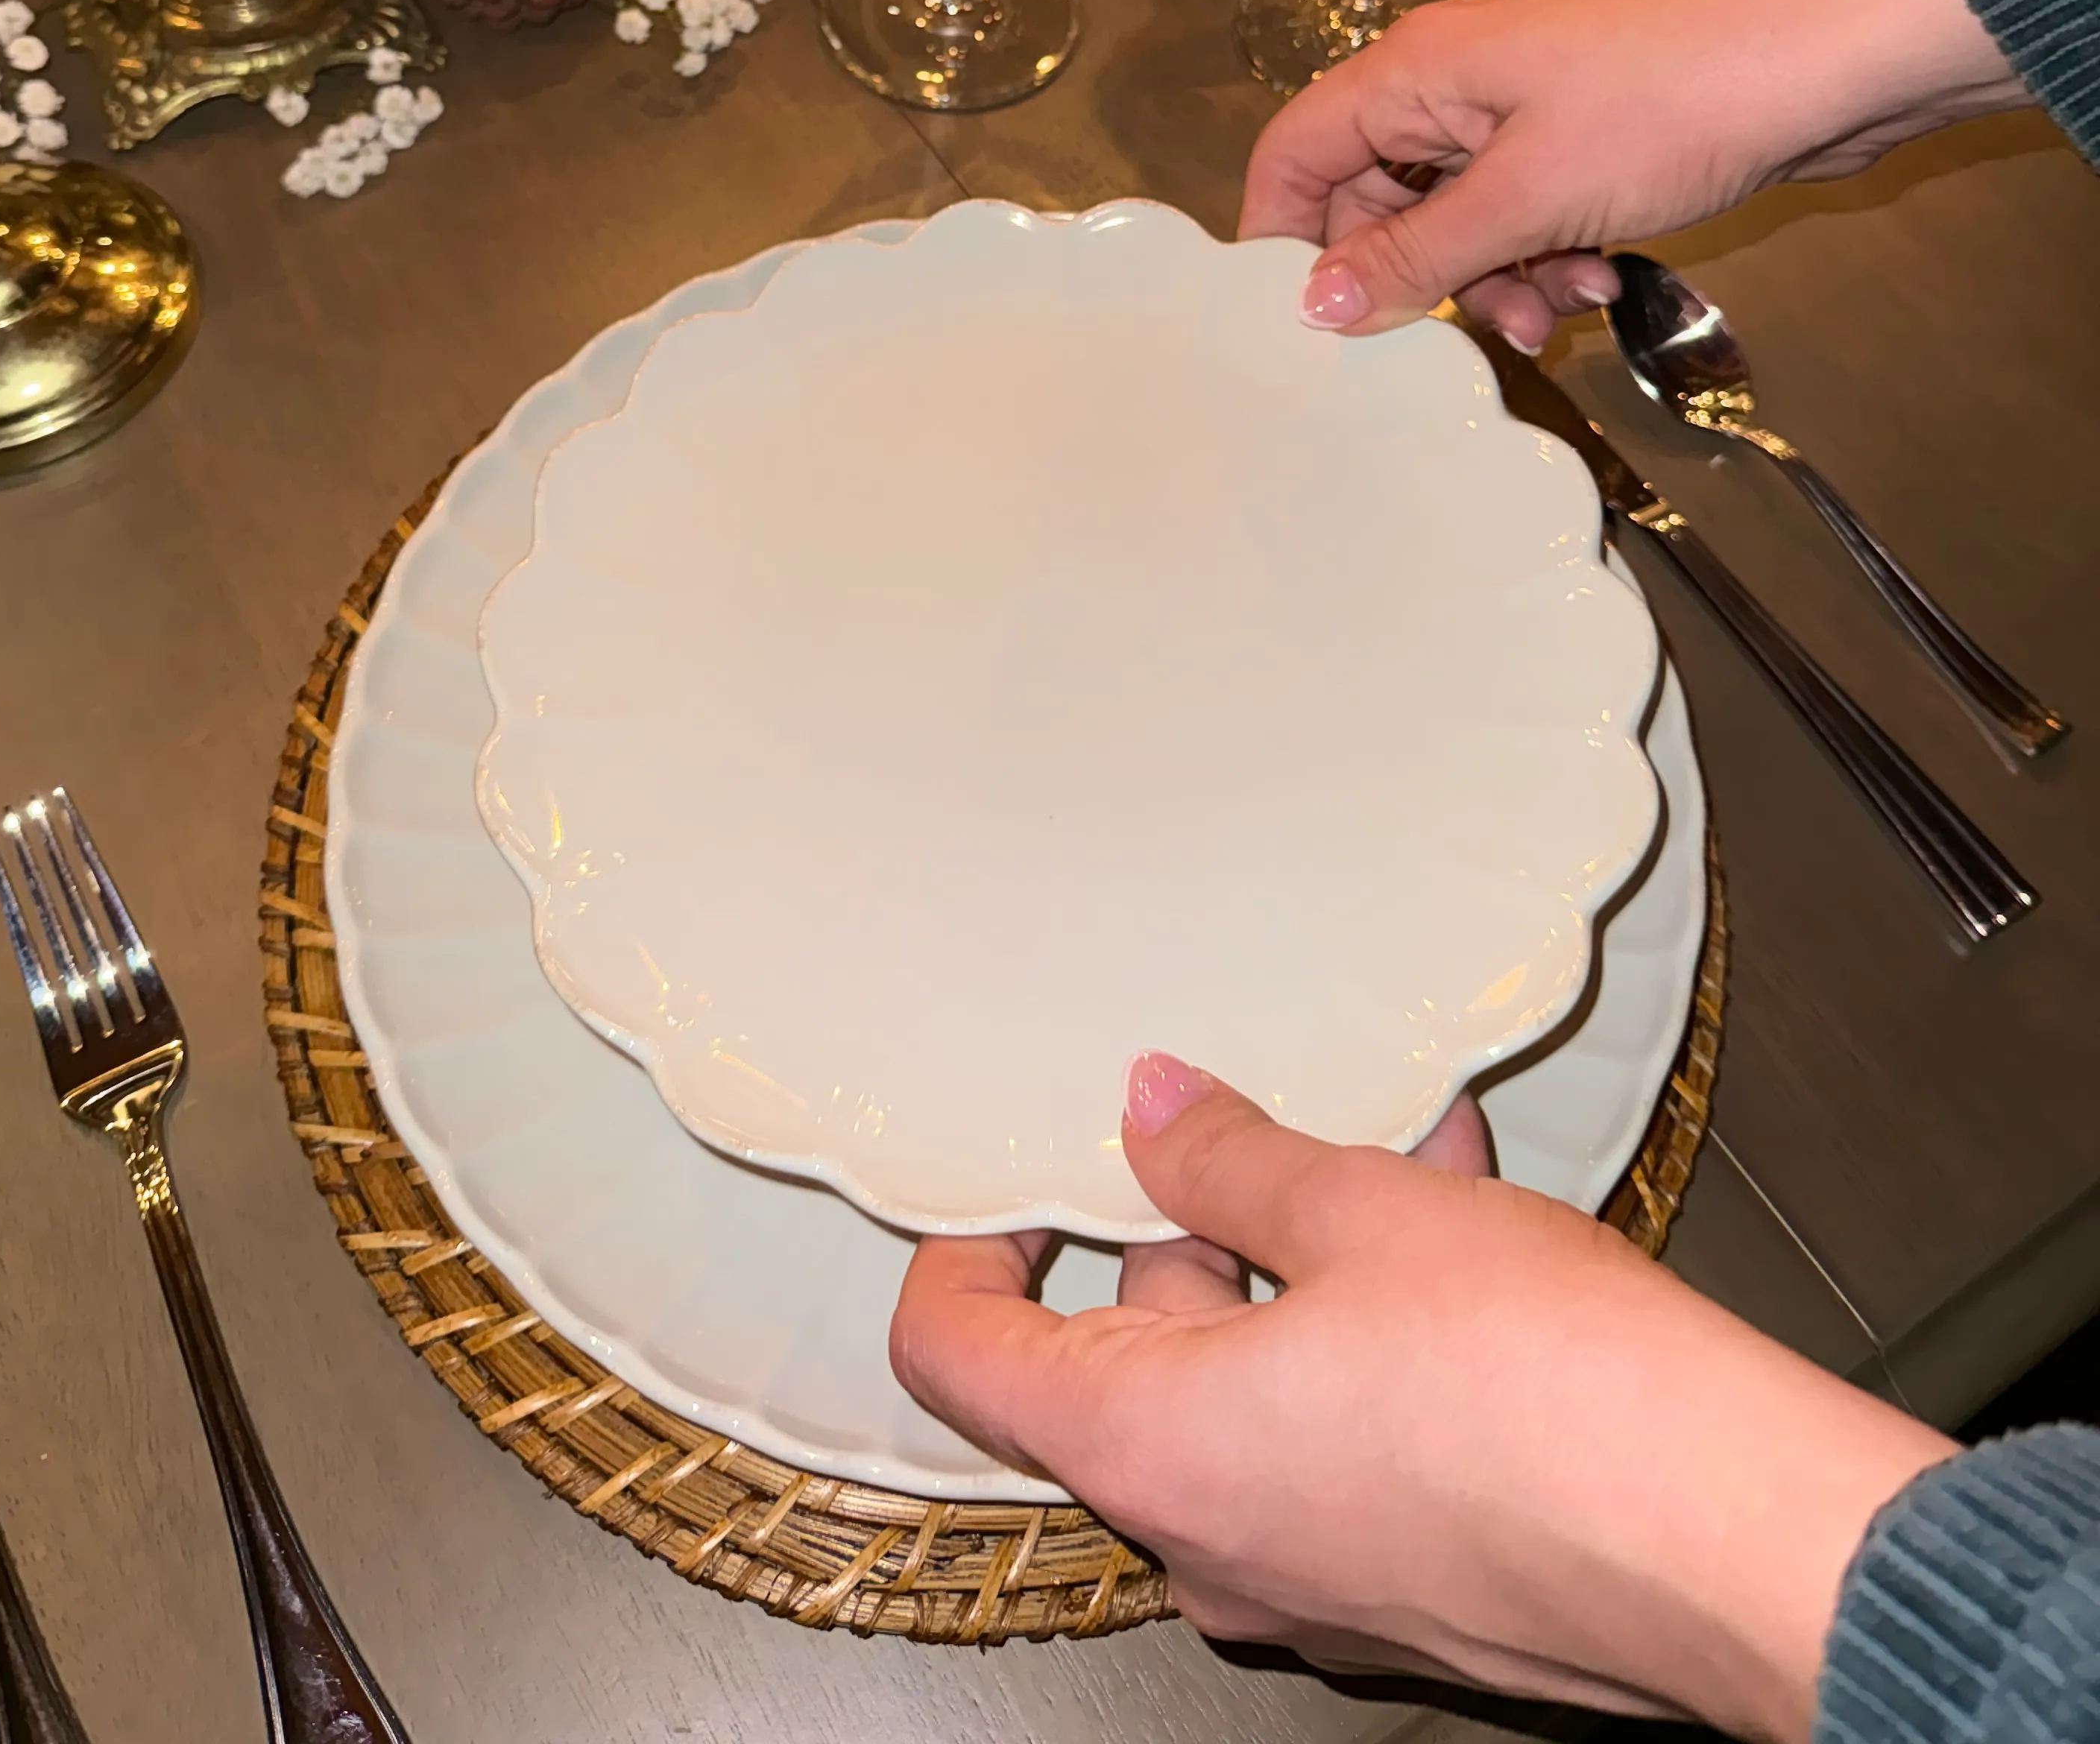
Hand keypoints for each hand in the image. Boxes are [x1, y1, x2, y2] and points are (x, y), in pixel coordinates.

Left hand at [892, 1056, 1945, 1736]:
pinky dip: (1371, 1336)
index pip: (958, 1359)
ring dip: (1311, 1263)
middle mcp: (1207, 1542)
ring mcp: (1305, 1580)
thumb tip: (1155, 1110)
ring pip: (1252, 1388)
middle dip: (1200, 1227)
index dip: (966, 1252)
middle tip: (1264, 1128)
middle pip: (1122, 1363)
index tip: (1013, 1185)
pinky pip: (1336, 1439)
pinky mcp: (1400, 1590)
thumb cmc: (1557, 1405)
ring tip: (1410, 1154)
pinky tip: (1466, 1232)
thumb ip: (1231, 1157)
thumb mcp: (1363, 1213)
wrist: (1744, 1549)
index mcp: (1150, 1452)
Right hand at [1241, 0, 2023, 351]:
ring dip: (1494, 278)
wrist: (1826, 63)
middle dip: (1418, 276)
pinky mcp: (1578, 137)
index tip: (1299, 325)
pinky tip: (1600, 275)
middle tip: (1465, 334)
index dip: (1282, 239)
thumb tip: (1312, 305)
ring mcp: (1518, 109)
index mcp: (1414, 71)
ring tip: (1561, 306)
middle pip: (1376, 198)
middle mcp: (1451, 83)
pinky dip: (1545, 255)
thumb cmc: (1671, 106)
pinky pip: (1521, 213)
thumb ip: (1414, 257)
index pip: (1295, 153)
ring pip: (1455, 218)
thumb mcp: (1528, 200)